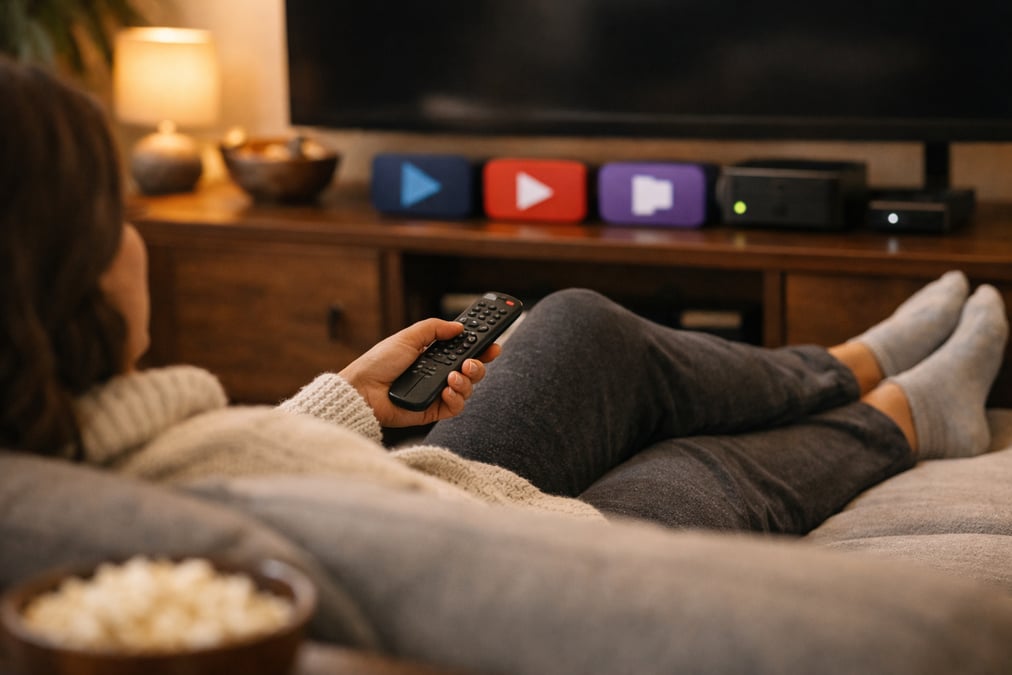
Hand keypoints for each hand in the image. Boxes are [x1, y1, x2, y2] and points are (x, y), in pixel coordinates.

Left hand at [339, 318, 500, 426]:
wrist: (362, 389)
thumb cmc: (378, 362)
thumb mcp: (408, 337)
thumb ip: (434, 328)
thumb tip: (459, 326)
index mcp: (433, 355)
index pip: (464, 350)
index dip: (481, 346)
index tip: (493, 342)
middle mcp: (438, 373)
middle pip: (472, 369)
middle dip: (480, 364)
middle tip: (474, 360)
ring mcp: (437, 392)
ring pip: (468, 388)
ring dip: (467, 381)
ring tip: (454, 375)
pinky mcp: (433, 410)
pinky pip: (456, 407)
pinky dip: (456, 398)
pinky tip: (447, 390)